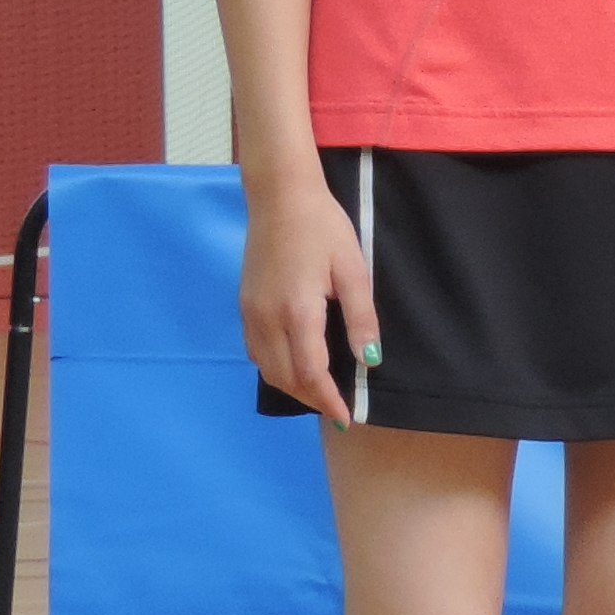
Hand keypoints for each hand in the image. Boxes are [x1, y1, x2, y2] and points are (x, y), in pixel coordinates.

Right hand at [240, 166, 377, 420]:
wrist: (280, 196)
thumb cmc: (323, 228)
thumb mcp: (353, 270)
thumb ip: (361, 318)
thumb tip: (369, 361)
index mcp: (298, 312)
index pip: (310, 373)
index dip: (328, 400)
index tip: (346, 417)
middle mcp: (267, 318)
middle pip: (284, 378)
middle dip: (311, 399)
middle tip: (337, 409)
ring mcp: (251, 312)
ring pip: (266, 368)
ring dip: (292, 387)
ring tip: (319, 393)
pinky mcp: (244, 304)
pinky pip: (256, 350)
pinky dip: (275, 368)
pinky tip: (294, 365)